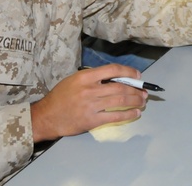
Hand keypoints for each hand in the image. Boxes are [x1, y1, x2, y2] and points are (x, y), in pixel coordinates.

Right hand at [30, 64, 147, 141]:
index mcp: (85, 77)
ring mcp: (91, 106)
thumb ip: (93, 77)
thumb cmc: (61, 96)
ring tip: (142, 101)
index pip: (112, 70)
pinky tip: (135, 113)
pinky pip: (114, 116)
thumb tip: (116, 78)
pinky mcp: (91, 120)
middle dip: (136, 89)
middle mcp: (89, 90)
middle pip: (120, 87)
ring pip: (120, 101)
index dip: (128, 72)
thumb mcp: (74, 80)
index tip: (137, 75)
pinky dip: (128, 114)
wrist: (47, 116)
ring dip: (135, 101)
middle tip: (144, 91)